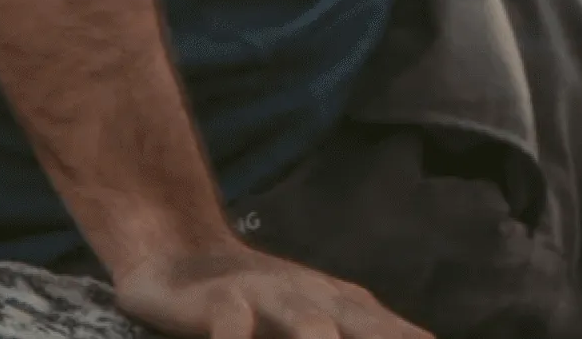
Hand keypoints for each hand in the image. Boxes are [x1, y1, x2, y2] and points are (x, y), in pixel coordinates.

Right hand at [114, 239, 428, 338]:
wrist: (182, 250)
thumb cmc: (261, 301)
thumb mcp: (316, 321)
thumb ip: (363, 332)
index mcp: (349, 308)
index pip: (399, 335)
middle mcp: (319, 299)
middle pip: (368, 328)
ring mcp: (272, 295)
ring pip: (312, 327)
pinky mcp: (222, 300)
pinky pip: (233, 329)